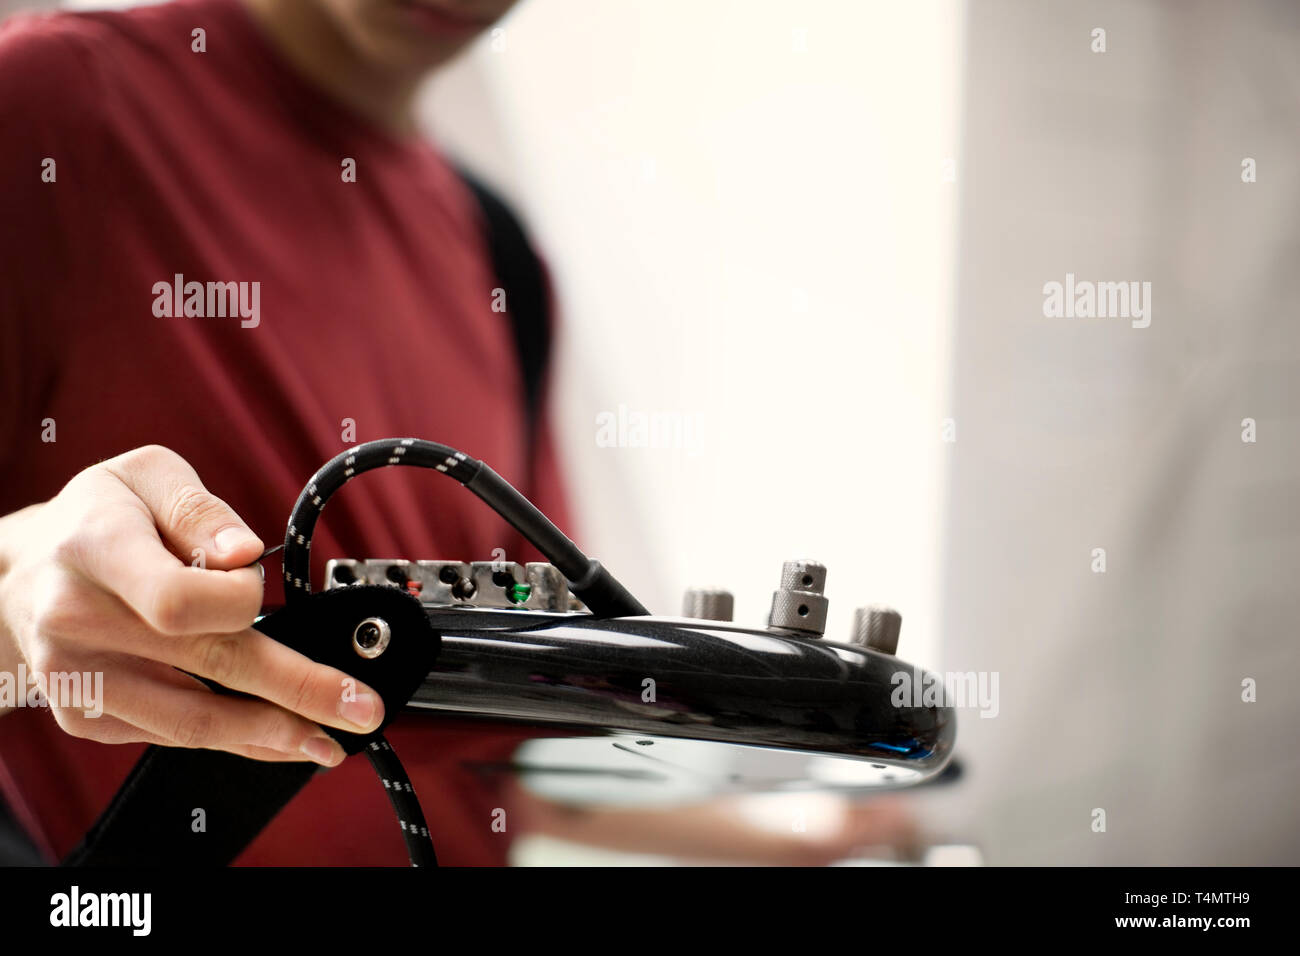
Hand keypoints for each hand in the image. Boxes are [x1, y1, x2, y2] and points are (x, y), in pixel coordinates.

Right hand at [0, 444, 383, 764]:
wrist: (16, 577)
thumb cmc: (96, 519)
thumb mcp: (146, 476)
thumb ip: (200, 509)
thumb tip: (243, 554)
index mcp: (96, 551)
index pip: (179, 600)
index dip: (238, 601)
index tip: (262, 588)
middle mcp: (78, 620)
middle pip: (206, 666)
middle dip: (297, 690)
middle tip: (359, 708)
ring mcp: (78, 677)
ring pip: (191, 721)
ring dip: (270, 735)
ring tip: (328, 739)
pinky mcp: (86, 716)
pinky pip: (172, 736)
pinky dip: (231, 740)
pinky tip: (274, 737)